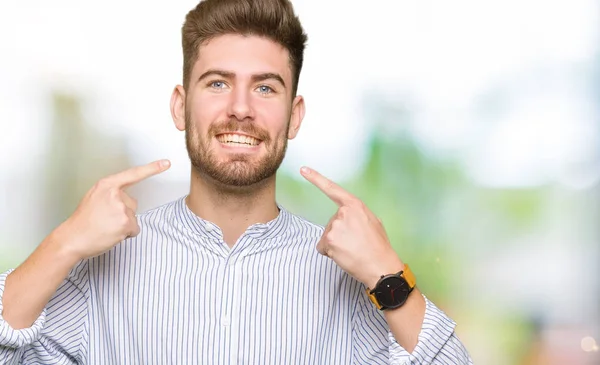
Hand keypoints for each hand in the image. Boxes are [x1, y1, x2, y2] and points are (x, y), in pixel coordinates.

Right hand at [56, 159, 170, 260]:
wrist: (72, 239)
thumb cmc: (82, 221)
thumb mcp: (93, 198)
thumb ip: (110, 193)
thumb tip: (124, 197)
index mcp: (106, 185)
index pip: (133, 174)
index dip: (152, 168)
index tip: (166, 163)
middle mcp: (115, 194)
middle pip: (132, 203)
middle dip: (123, 213)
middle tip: (104, 220)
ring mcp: (121, 208)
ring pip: (133, 217)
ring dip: (123, 225)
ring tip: (105, 227)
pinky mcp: (126, 222)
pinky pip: (135, 229)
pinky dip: (126, 234)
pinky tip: (111, 234)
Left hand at [300, 166, 403, 288]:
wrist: (381, 266)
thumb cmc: (379, 247)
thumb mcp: (373, 222)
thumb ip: (358, 215)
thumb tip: (351, 218)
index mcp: (355, 206)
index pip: (332, 189)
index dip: (316, 178)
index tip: (303, 169)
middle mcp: (343, 213)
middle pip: (332, 222)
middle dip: (340, 234)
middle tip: (356, 243)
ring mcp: (335, 226)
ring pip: (327, 236)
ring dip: (335, 244)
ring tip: (353, 250)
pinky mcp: (329, 240)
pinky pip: (323, 247)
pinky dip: (330, 253)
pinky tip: (344, 255)